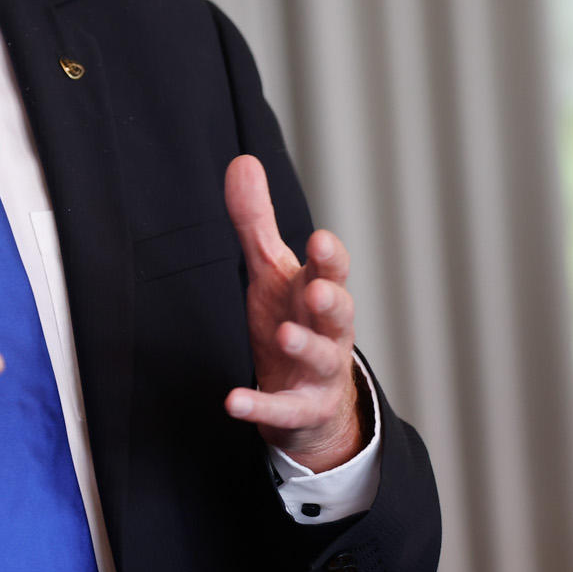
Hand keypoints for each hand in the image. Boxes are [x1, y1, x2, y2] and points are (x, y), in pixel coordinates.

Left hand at [222, 155, 361, 472]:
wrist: (313, 404)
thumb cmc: (291, 322)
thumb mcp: (272, 272)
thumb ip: (258, 222)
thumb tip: (243, 161)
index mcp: (319, 292)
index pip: (333, 271)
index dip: (329, 258)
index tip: (320, 240)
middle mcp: (328, 332)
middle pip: (338, 313)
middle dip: (332, 299)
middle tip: (317, 289)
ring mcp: (319, 373)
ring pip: (322, 358)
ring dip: (304, 346)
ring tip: (284, 335)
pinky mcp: (301, 411)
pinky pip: (282, 410)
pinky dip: (260, 407)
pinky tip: (234, 400)